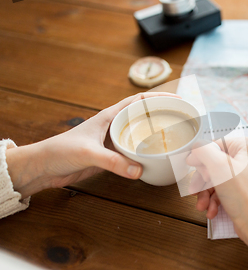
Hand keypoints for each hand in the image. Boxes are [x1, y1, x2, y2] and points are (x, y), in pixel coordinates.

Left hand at [6, 92, 179, 197]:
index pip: (137, 100)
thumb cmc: (60, 151)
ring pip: (140, 135)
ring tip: (174, 140)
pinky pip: (133, 153)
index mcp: (109, 116)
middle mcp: (113, 126)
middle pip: (143, 117)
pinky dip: (145, 154)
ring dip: (155, 136)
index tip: (176, 100)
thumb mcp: (89, 153)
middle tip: (181, 121)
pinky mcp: (111, 157)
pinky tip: (155, 159)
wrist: (44, 167)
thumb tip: (138, 170)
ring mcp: (113, 142)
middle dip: (162, 116)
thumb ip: (114, 162)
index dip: (158, 98)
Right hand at [186, 137, 247, 269]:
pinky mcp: (242, 193)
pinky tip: (211, 211)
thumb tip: (195, 151)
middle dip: (202, 181)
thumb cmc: (244, 193)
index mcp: (245, 147)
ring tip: (202, 206)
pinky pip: (222, 193)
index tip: (194, 168)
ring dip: (205, 195)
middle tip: (196, 190)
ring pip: (215, 181)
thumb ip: (203, 151)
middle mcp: (246, 160)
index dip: (202, 158)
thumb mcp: (218, 165)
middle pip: (213, 164)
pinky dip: (214, 202)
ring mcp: (244, 178)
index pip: (215, 145)